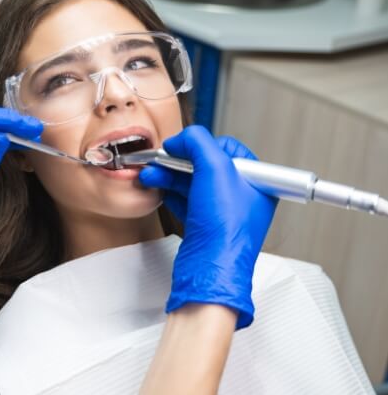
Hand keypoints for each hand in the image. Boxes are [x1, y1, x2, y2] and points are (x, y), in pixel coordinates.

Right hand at [139, 126, 276, 328]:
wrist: (210, 269)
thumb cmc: (224, 228)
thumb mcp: (215, 169)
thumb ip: (199, 142)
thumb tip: (183, 138)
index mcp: (256, 181)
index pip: (227, 148)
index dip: (201, 145)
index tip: (179, 146)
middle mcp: (242, 196)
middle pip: (205, 165)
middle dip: (178, 162)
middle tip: (160, 161)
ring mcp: (223, 212)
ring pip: (193, 183)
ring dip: (169, 176)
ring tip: (151, 176)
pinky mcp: (205, 226)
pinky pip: (186, 201)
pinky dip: (171, 193)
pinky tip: (160, 190)